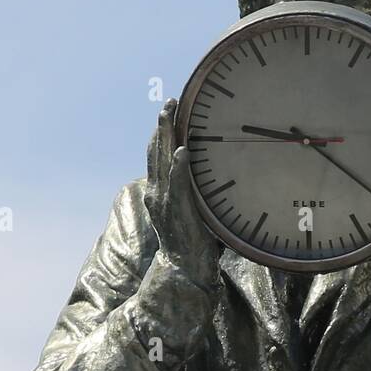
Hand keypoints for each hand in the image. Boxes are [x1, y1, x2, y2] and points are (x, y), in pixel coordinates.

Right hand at [144, 97, 220, 293]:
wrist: (184, 267)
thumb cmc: (191, 243)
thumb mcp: (191, 211)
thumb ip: (195, 193)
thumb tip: (214, 179)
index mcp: (159, 191)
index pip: (157, 154)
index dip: (162, 132)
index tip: (169, 113)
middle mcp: (156, 192)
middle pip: (156, 150)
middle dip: (162, 124)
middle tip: (169, 102)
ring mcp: (164, 199)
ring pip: (161, 159)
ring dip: (166, 135)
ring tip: (170, 114)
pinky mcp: (177, 208)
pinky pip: (177, 182)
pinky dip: (179, 166)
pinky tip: (183, 151)